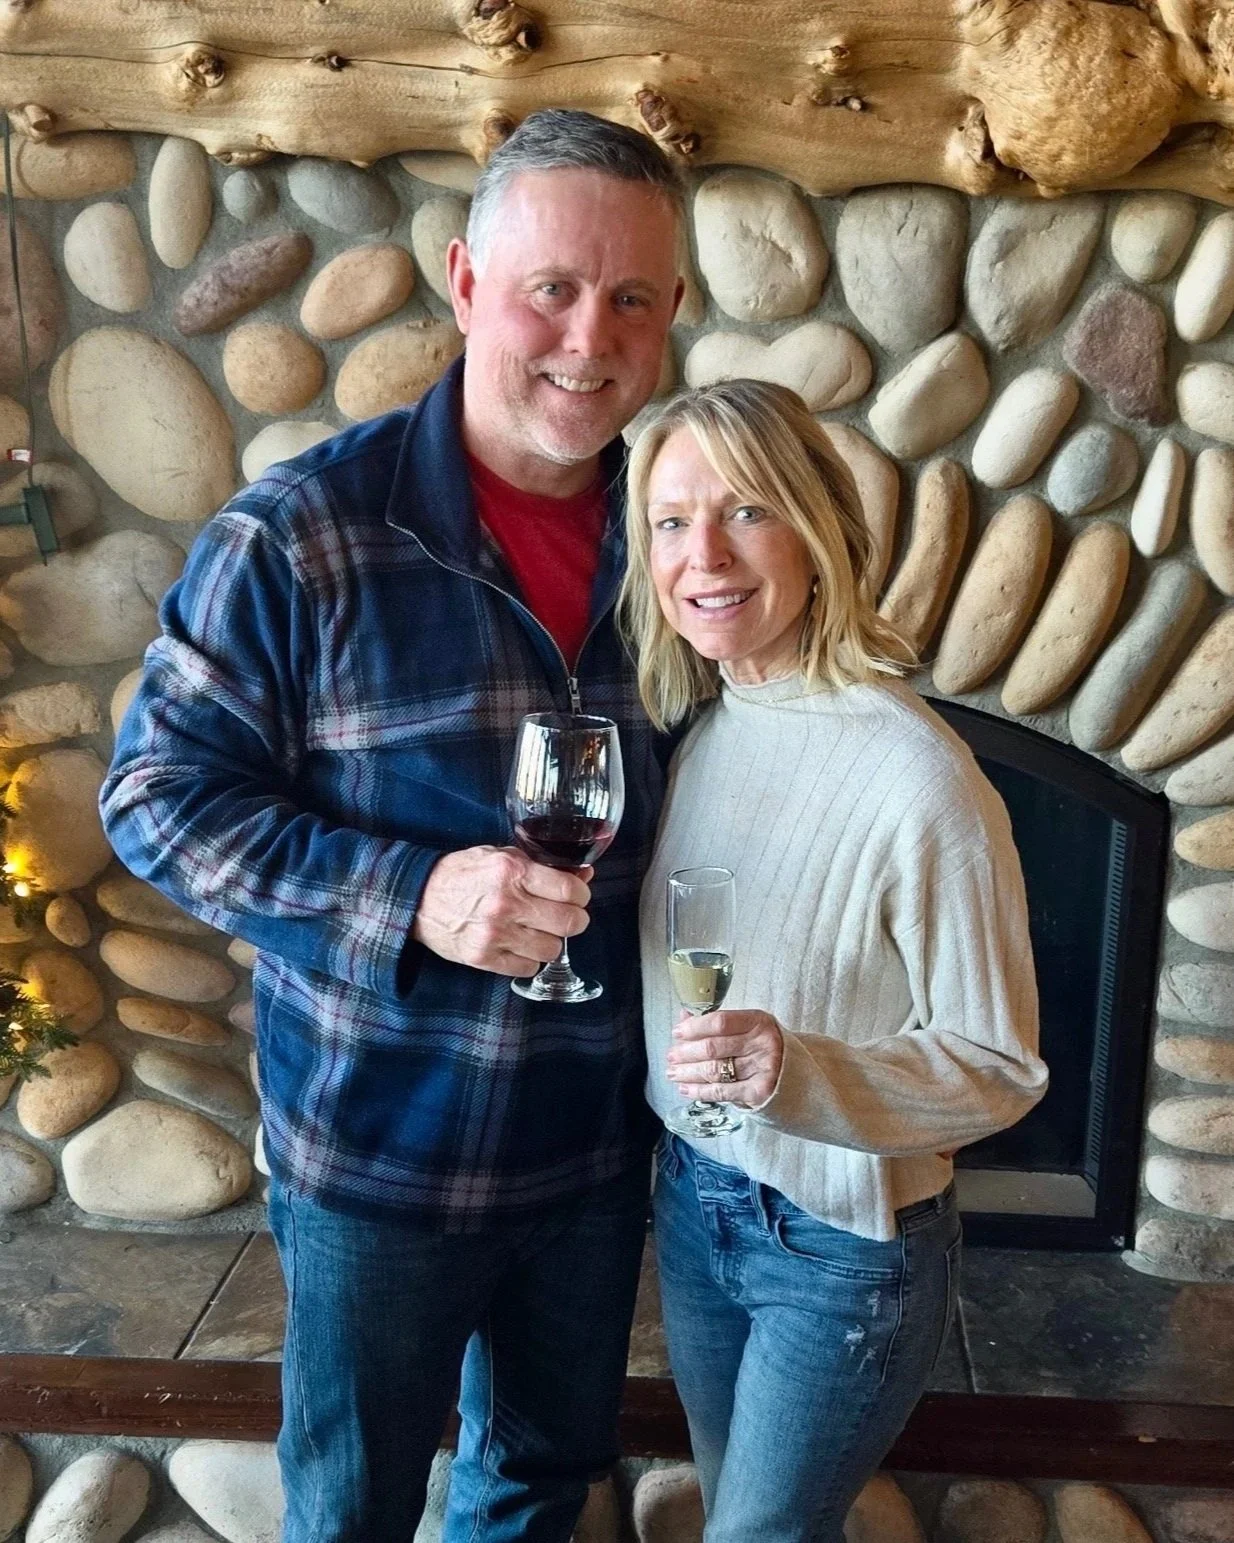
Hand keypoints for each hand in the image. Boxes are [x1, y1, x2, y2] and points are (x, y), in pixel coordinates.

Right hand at [413, 846, 591, 976]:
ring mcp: (495, 935)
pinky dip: (530, 959)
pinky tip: (520, 945)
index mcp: (512, 872)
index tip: (578, 897)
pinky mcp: (483, 958)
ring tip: (537, 931)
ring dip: (550, 941)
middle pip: (569, 923)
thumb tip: (582, 876)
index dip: (581, 895)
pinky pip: (528, 968)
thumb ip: (540, 865)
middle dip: (574, 919)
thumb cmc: (461, 873)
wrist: (416, 898)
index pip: (570, 891)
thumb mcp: (500, 855)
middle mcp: (506, 904)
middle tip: (566, 916)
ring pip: (552, 949)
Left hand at [666, 1009, 783, 1107]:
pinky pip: (722, 1091)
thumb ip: (719, 1023)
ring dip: (688, 1073)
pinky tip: (686, 1089)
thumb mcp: (749, 1028)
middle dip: (686, 1053)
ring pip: (714, 1070)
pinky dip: (700, 1091)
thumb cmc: (766, 1048)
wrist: (798, 1076)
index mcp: (759, 1022)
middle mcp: (762, 1044)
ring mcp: (762, 1069)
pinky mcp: (759, 1092)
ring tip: (673, 1072)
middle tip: (671, 1056)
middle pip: (713, 1047)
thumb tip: (685, 1017)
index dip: (695, 1027)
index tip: (678, 1033)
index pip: (720, 1022)